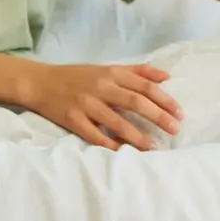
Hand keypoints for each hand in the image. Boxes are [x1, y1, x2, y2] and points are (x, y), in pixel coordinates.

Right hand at [21, 62, 181, 149]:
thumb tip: (166, 76)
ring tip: (153, 146)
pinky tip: (125, 152)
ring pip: (117, 121)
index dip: (164, 99)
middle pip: (135, 102)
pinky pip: (95, 135)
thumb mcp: (107, 68)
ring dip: (137, 135)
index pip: (144, 86)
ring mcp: (86, 104)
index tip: (179, 113)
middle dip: (158, 116)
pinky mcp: (73, 119)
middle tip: (174, 129)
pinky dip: (110, 144)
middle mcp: (101, 87)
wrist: (40, 82)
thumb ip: (137, 71)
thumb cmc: (77, 76)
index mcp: (112, 73)